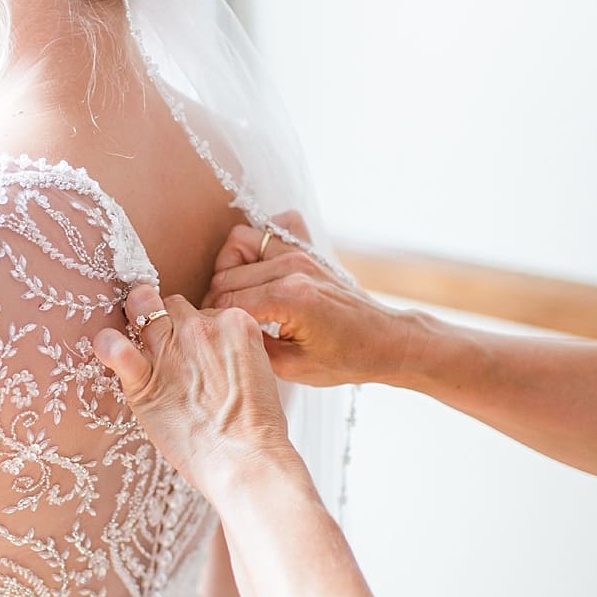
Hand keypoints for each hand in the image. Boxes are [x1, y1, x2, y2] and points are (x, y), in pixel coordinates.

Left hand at [93, 283, 299, 498]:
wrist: (247, 459)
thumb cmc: (258, 427)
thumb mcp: (261, 372)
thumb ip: (235, 352)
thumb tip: (215, 356)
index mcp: (237, 323)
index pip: (206, 311)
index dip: (198, 330)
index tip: (197, 351)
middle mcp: (203, 328)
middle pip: (174, 306)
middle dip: (170, 322)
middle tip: (170, 348)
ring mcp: (172, 349)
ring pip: (144, 310)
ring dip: (136, 318)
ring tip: (133, 332)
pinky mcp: (145, 379)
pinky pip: (116, 350)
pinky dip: (107, 346)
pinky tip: (106, 346)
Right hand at [203, 212, 415, 387]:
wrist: (385, 340)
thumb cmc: (345, 359)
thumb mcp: (292, 368)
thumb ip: (251, 346)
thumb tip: (218, 331)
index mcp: (290, 297)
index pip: (225, 303)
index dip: (211, 322)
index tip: (212, 337)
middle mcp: (293, 266)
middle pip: (226, 275)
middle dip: (215, 300)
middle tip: (222, 324)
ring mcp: (301, 252)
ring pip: (238, 244)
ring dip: (229, 271)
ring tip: (238, 299)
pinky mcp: (308, 248)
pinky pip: (269, 228)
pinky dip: (257, 244)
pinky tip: (258, 272)